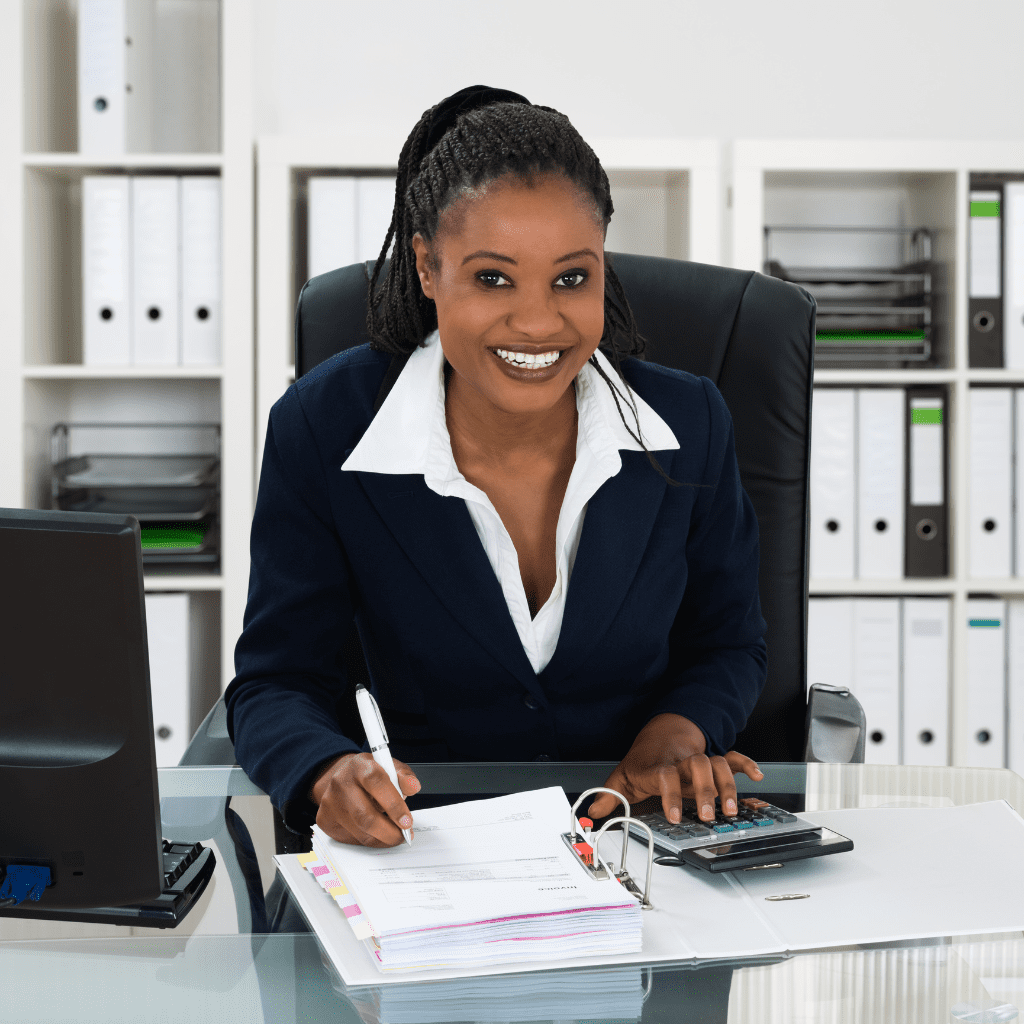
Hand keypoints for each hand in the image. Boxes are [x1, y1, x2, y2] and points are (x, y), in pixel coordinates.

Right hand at [311, 753, 421, 846]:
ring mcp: (330, 802)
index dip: (394, 805)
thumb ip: (404, 776)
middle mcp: (341, 783)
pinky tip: (375, 832)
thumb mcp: (389, 767)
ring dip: (382, 838)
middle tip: (403, 835)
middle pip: (365, 816)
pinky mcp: (325, 820)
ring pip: (360, 832)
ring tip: (393, 833)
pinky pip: (351, 839)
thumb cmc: (368, 773)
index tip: (407, 821)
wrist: (341, 777)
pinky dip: (369, 840)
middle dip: (389, 832)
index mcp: (360, 765)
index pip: (376, 783)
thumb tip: (413, 786)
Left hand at [586, 713, 763, 823]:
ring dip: (727, 785)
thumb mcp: (622, 778)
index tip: (674, 815)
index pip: (665, 775)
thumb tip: (593, 812)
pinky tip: (756, 777)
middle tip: (709, 815)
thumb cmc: (644, 761)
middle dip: (705, 790)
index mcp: (659, 766)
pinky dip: (746, 765)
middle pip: (697, 766)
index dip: (670, 794)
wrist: (660, 734)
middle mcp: (681, 762)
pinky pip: (733, 758)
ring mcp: (699, 759)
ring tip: (731, 808)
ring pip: (717, 763)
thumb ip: (609, 796)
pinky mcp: (713, 760)